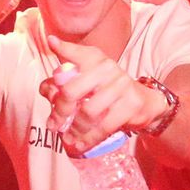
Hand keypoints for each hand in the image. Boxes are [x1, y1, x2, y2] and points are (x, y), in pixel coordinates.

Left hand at [39, 35, 164, 153]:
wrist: (144, 102)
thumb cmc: (108, 91)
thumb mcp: (88, 82)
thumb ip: (64, 84)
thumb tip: (45, 90)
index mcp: (95, 59)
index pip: (76, 53)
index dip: (63, 50)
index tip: (51, 44)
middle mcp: (107, 68)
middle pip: (71, 91)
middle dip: (59, 112)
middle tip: (54, 125)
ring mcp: (121, 85)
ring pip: (87, 112)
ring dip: (74, 130)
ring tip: (68, 139)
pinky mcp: (130, 104)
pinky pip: (104, 126)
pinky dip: (90, 138)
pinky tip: (81, 145)